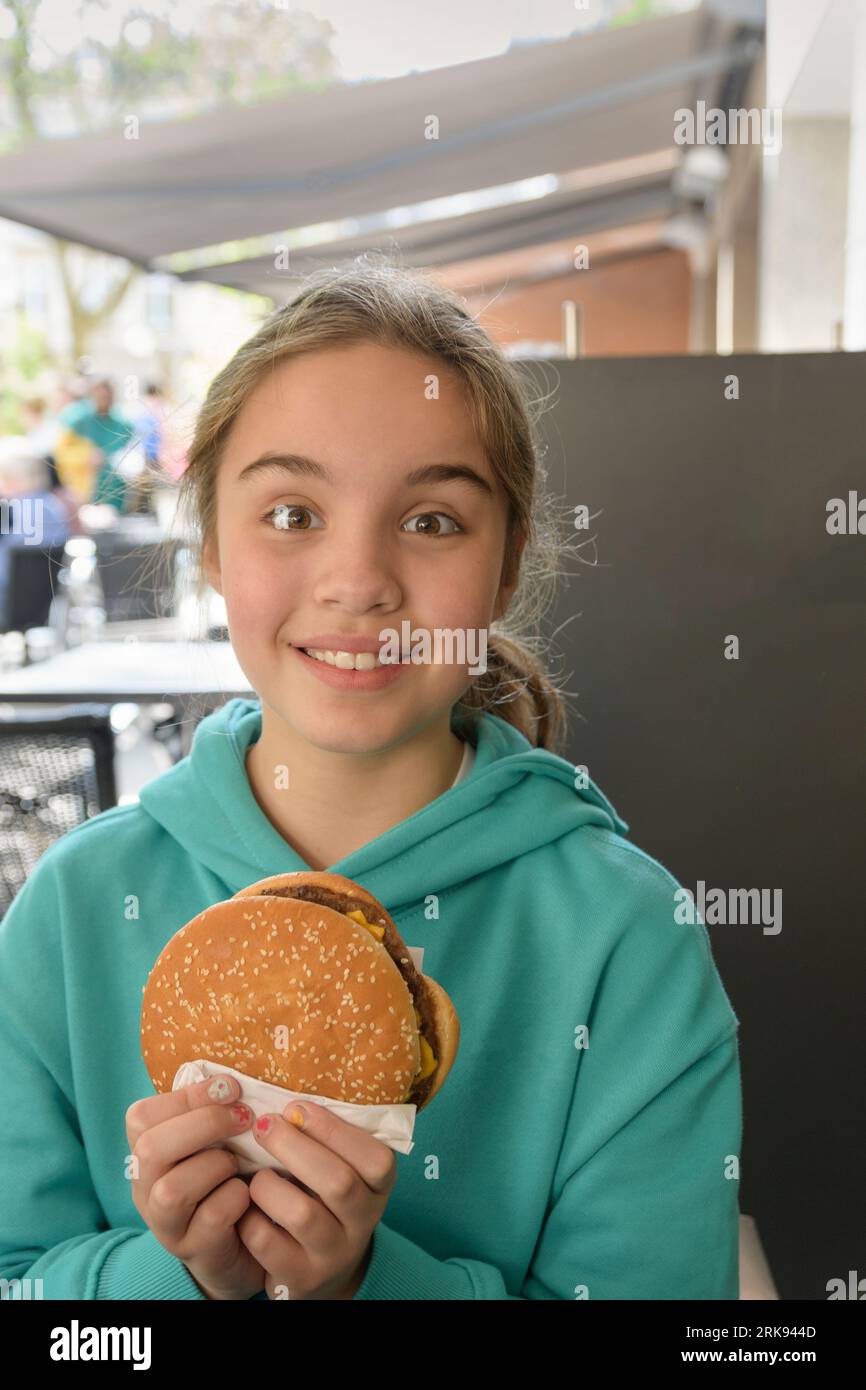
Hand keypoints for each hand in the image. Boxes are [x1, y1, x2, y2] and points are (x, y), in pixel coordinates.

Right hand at [126, 1074, 265, 1300]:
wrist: (237, 1249)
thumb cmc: (225, 1182)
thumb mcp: (212, 1145)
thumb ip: (211, 1116)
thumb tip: (230, 1083)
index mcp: (146, 1156)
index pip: (141, 1116)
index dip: (187, 1096)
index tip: (230, 1087)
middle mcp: (146, 1190)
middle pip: (151, 1148)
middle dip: (204, 1123)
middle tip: (244, 1117)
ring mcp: (166, 1225)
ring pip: (172, 1190)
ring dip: (216, 1165)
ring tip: (239, 1165)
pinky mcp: (194, 1251)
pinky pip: (210, 1218)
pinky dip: (235, 1198)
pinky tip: (247, 1195)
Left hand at [237, 1100, 396, 1299]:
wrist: (321, 1270)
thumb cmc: (323, 1200)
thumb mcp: (339, 1170)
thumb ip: (326, 1139)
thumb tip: (288, 1101)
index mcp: (378, 1188)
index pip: (376, 1158)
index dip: (334, 1129)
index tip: (297, 1108)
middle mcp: (363, 1223)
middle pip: (337, 1182)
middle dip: (294, 1146)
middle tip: (263, 1125)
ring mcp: (333, 1254)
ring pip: (302, 1214)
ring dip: (269, 1185)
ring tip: (257, 1176)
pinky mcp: (300, 1277)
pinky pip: (267, 1242)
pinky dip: (249, 1218)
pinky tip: (246, 1207)